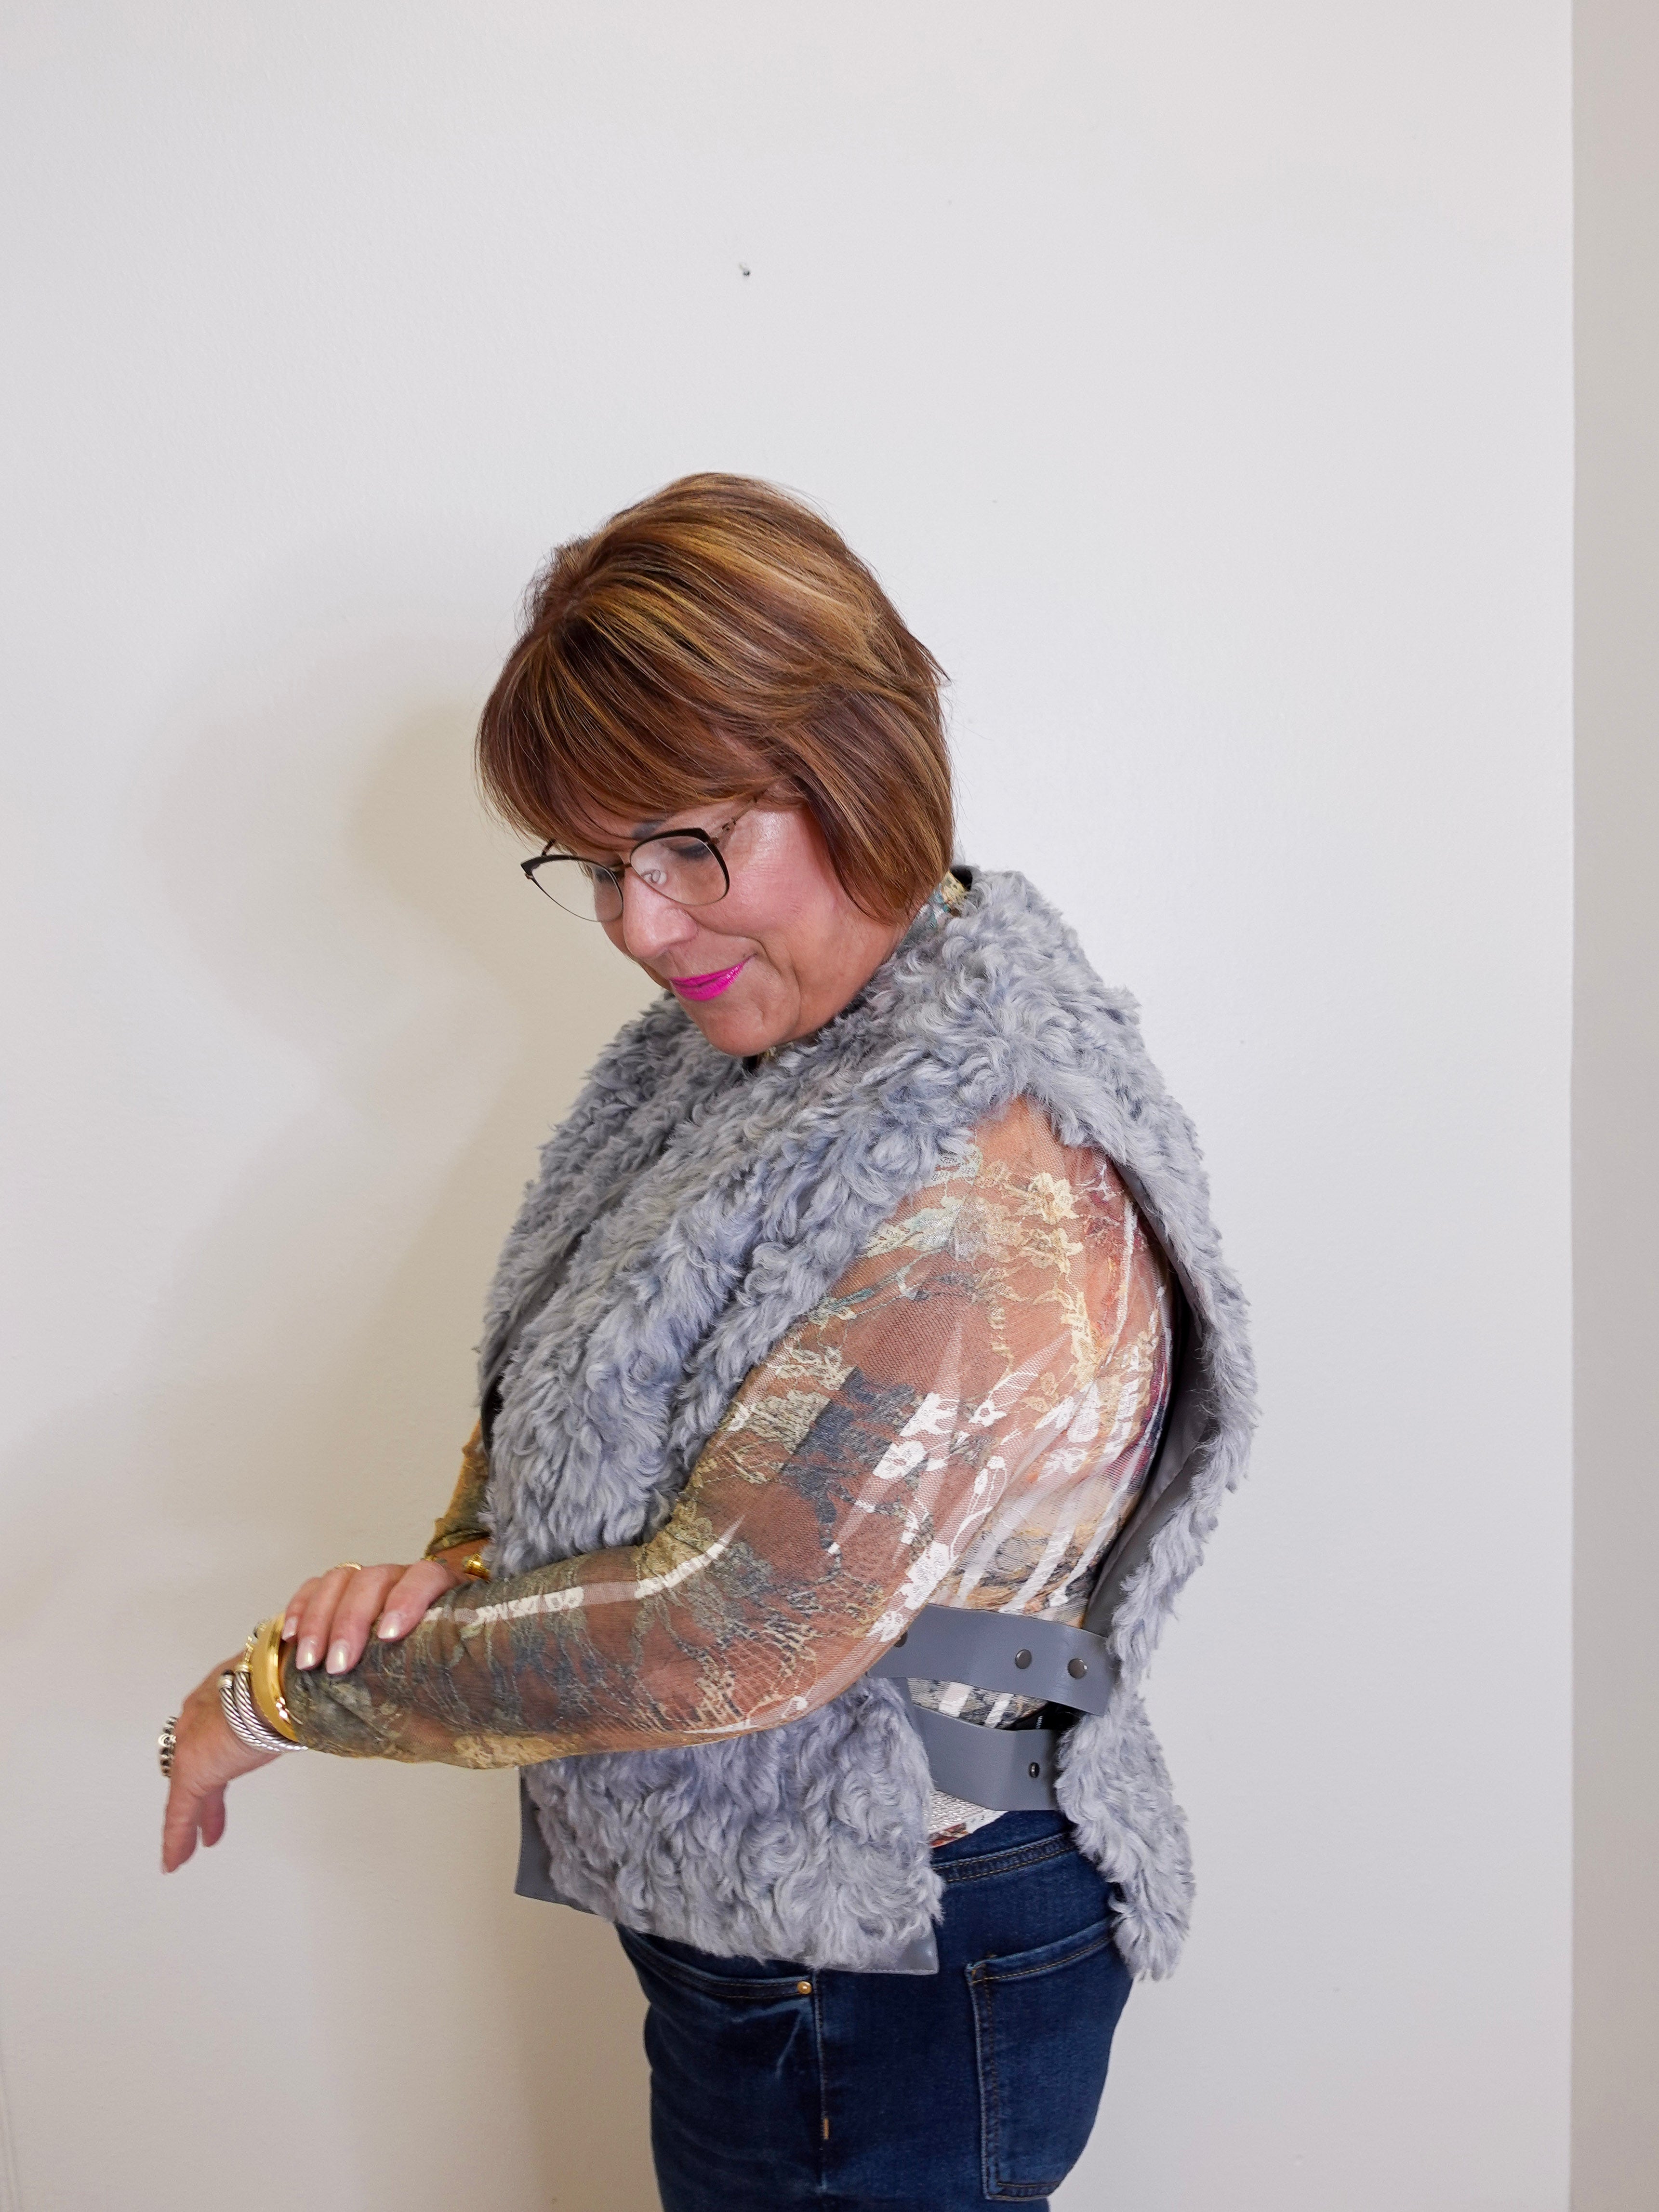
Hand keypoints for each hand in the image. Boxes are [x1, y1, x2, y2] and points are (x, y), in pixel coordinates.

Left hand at [161, 1658, 279, 1871]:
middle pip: (196, 1761)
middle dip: (203, 1790)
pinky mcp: (190, 1770)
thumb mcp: (287, 1693)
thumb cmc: (288, 1681)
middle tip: (207, 1814)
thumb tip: (314, 1708)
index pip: (213, 1726)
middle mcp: (200, 1714)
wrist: (274, 1686)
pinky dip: (177, 1837)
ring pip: (185, 1789)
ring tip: (195, 1843)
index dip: (218, 1749)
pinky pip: (179, 1812)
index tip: (224, 1761)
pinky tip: (175, 1860)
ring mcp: (191, 1742)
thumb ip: (288, 1705)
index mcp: (222, 1690)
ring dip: (194, 1817)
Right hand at [282, 1556, 467, 1677]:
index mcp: (439, 1594)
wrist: (396, 1678)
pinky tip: (291, 1638)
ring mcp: (367, 1580)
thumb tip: (440, 1715)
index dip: (409, 1600)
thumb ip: (439, 1682)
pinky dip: (300, 1610)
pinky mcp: (334, 1589)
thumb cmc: (425, 1681)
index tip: (389, 1636)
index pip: (427, 1577)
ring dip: (319, 1622)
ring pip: (341, 1581)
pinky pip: (313, 1587)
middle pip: (374, 1580)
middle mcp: (402, 1578)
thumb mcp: (437, 1682)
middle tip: (338, 1667)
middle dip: (351, 1623)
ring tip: (308, 1664)